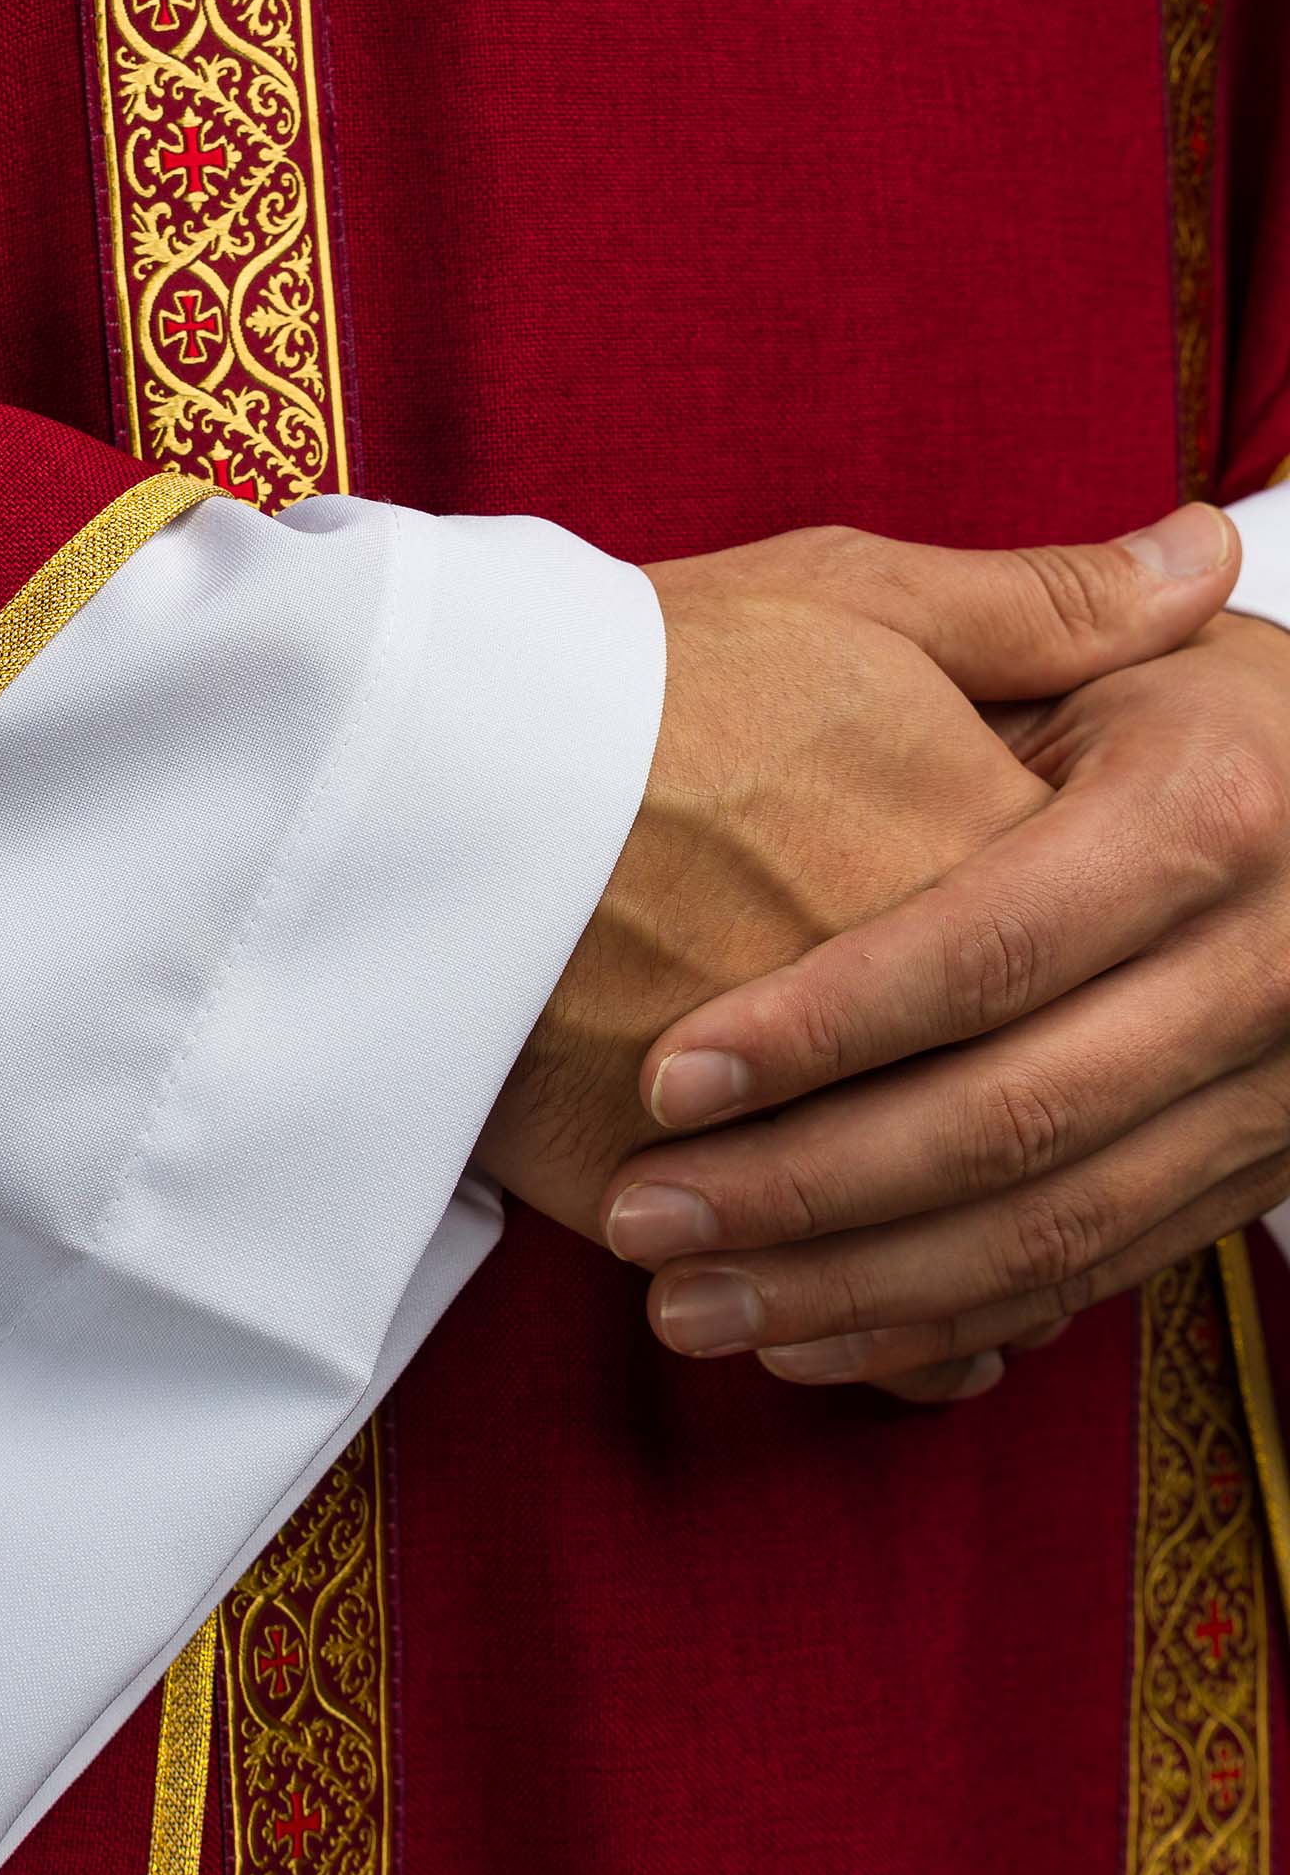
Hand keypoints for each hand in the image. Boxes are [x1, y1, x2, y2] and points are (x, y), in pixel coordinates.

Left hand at [601, 526, 1284, 1405]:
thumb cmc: (1191, 707)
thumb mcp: (1122, 647)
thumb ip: (1060, 610)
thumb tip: (1170, 537)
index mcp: (1209, 817)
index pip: (992, 947)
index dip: (828, 1022)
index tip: (670, 1072)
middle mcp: (1264, 974)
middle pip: (1014, 1119)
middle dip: (810, 1188)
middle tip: (646, 1218)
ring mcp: (1271, 1096)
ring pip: (1051, 1231)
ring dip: (854, 1287)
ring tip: (689, 1305)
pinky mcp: (1249, 1176)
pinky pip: (1093, 1275)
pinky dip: (946, 1321)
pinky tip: (808, 1337)